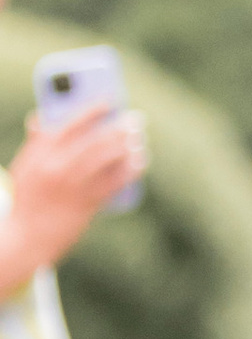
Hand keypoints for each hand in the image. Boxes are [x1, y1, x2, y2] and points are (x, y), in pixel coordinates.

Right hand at [10, 103, 143, 264]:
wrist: (27, 237)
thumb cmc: (29, 196)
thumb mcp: (25, 166)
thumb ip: (36, 141)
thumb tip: (42, 115)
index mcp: (40, 153)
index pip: (69, 124)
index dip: (91, 110)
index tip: (109, 101)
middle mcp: (56, 167)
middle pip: (93, 140)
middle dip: (118, 127)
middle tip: (136, 119)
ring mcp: (72, 186)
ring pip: (106, 159)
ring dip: (127, 147)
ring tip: (140, 140)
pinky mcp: (86, 204)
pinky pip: (114, 183)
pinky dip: (129, 170)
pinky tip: (140, 163)